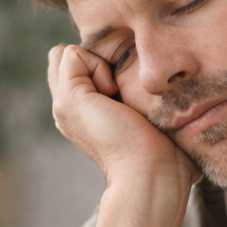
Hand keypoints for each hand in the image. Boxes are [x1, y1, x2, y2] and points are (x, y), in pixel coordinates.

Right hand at [47, 44, 199, 191]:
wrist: (152, 173)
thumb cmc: (164, 154)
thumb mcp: (149, 117)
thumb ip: (138, 96)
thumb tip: (158, 80)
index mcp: (82, 116)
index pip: (75, 68)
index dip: (97, 65)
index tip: (124, 93)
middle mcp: (68, 111)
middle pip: (62, 59)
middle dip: (90, 59)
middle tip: (116, 88)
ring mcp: (64, 106)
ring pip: (65, 54)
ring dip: (95, 62)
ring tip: (115, 94)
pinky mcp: (69, 99)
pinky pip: (72, 54)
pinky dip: (97, 65)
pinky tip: (113, 93)